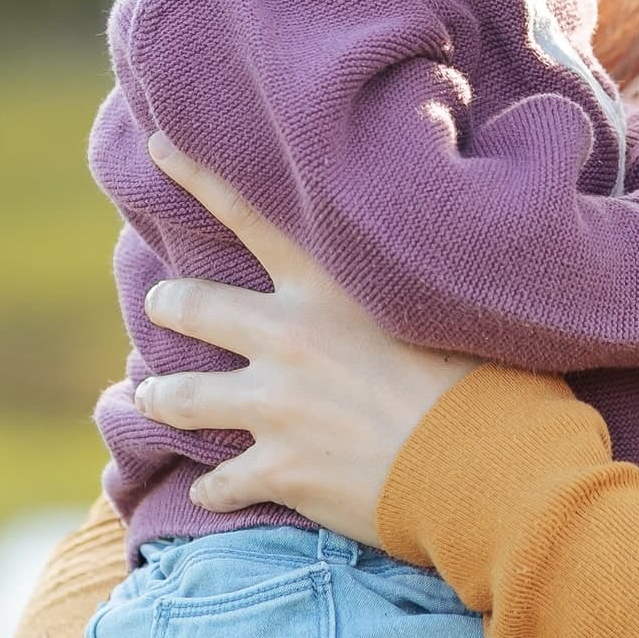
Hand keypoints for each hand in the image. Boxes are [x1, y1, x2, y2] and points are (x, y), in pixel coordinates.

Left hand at [132, 132, 477, 542]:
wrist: (486, 466)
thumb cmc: (488, 380)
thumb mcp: (446, 305)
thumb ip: (404, 283)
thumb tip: (416, 261)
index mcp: (329, 286)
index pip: (249, 213)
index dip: (197, 174)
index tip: (159, 145)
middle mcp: (289, 337)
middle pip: (191, 306)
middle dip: (166, 305)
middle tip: (160, 304)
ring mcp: (275, 406)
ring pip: (179, 395)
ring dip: (159, 395)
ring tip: (150, 396)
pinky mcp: (279, 470)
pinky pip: (219, 482)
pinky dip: (214, 489)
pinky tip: (214, 492)